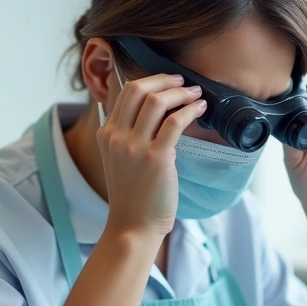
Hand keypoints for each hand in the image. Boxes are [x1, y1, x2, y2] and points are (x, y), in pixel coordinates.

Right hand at [97, 73, 206, 237]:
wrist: (133, 225)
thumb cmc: (132, 194)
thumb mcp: (119, 158)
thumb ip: (127, 134)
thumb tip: (153, 109)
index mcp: (106, 134)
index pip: (126, 93)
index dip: (151, 81)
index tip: (168, 81)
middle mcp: (116, 137)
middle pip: (139, 90)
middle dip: (164, 80)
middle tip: (182, 81)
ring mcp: (135, 148)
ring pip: (158, 102)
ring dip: (181, 92)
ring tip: (195, 94)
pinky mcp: (157, 159)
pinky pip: (175, 122)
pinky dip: (190, 110)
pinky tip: (200, 109)